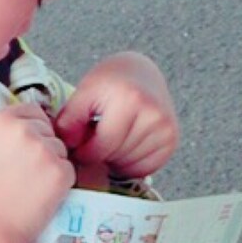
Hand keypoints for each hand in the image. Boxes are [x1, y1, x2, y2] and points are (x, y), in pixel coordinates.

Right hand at [0, 103, 74, 242]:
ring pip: (60, 149)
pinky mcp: (60, 170)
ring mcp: (43, 149)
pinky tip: (39, 196)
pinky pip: (69, 170)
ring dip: (51, 165)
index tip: (22, 150)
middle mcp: (22, 129)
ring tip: (29, 188)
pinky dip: (60, 183)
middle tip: (24, 174)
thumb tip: (29, 129)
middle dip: (43, 147)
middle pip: (49, 129)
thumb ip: (5, 135)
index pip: (31, 111)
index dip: (31, 130)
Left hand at [55, 53, 178, 179]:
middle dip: (98, 155)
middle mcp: (154, 115)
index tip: (76, 147)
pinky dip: (129, 163)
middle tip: (94, 139)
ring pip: (129, 166)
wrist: (140, 73)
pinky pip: (144, 169)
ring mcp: (166, 129)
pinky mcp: (172, 140)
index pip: (102, 147)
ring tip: (110, 138)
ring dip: (113, 160)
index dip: (83, 153)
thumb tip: (69, 148)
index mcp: (131, 100)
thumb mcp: (83, 93)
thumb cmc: (108, 84)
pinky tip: (124, 144)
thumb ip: (69, 120)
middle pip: (115, 157)